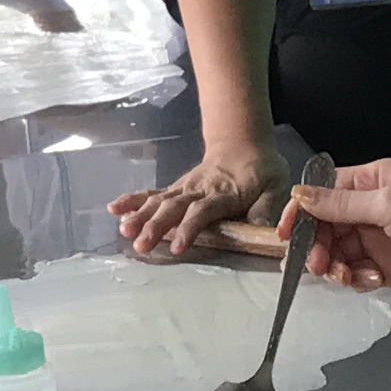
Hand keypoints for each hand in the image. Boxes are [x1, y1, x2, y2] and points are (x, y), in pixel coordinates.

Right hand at [111, 142, 287, 260]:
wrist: (244, 144)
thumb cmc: (262, 171)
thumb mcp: (275, 186)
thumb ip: (267, 208)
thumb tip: (264, 231)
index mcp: (224, 193)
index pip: (203, 211)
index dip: (189, 228)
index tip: (178, 247)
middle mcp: (199, 189)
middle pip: (174, 207)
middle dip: (156, 226)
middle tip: (140, 245)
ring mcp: (184, 187)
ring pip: (159, 200)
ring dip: (140, 215)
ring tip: (124, 230)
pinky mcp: (176, 188)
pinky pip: (152, 193)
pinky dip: (132, 199)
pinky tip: (114, 208)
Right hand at [291, 161, 390, 294]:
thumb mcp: (389, 202)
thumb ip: (341, 204)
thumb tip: (298, 196)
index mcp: (370, 183)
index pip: (322, 194)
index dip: (300, 213)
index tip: (284, 235)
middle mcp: (371, 210)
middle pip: (325, 229)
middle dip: (316, 247)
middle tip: (318, 264)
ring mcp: (381, 241)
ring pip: (339, 255)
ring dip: (335, 267)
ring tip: (345, 275)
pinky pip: (360, 275)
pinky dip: (358, 280)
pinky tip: (371, 281)